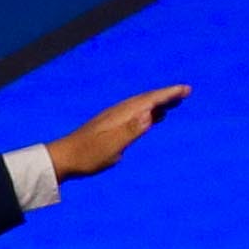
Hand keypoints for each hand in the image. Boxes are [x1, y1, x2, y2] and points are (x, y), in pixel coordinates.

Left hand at [47, 85, 188, 180]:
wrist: (63, 158)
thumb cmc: (87, 155)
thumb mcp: (112, 146)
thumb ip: (131, 130)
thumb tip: (149, 114)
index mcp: (121, 116)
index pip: (148, 101)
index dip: (168, 94)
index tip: (185, 89)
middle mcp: (117, 113)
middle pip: (145, 100)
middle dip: (165, 95)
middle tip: (185, 91)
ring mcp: (112, 119)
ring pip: (140, 106)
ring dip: (157, 102)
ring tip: (174, 102)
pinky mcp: (109, 126)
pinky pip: (134, 113)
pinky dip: (147, 111)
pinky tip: (151, 116)